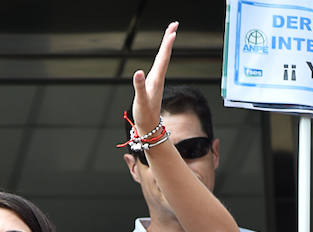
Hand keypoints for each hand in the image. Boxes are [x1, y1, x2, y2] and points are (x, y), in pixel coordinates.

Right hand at [132, 22, 177, 137]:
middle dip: (169, 39)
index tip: (173, 32)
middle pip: (165, 55)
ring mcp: (156, 80)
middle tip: (174, 24)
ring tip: (170, 33)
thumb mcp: (141, 101)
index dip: (167, 45)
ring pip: (163, 58)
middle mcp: (158, 78)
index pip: (163, 59)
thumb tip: (138, 72)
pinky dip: (161, 55)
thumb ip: (139, 87)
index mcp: (156, 79)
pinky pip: (159, 65)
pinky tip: (161, 53)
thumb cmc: (145, 115)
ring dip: (166, 45)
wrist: (149, 127)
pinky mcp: (153, 83)